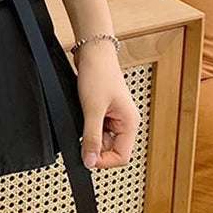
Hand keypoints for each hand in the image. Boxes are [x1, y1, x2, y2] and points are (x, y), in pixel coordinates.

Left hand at [74, 40, 139, 169]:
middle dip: (95, 144)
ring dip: (90, 133)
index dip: (103, 160)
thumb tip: (89, 161)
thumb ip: (91, 137)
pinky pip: (96, 126)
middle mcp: (125, 121)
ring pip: (102, 138)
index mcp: (130, 123)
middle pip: (111, 149)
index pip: (121, 157)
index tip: (87, 156)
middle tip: (82, 131)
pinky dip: (87, 124)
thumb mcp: (92, 109)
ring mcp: (114, 115)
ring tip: (84, 115)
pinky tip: (83, 112)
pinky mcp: (104, 109)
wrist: (92, 51)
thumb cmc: (99, 73)